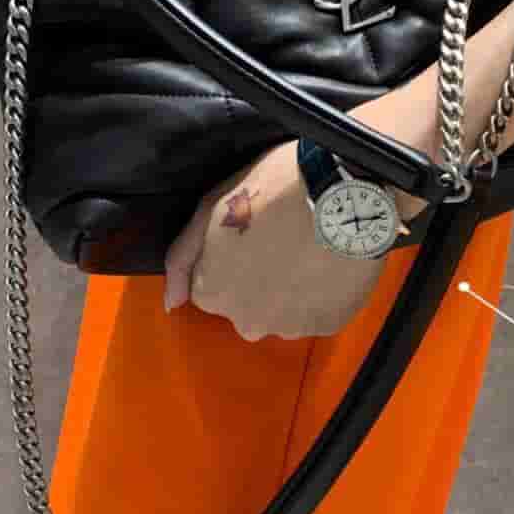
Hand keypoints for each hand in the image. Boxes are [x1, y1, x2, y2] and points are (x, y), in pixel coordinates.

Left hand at [162, 136, 393, 340]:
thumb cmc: (274, 187)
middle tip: (283, 239)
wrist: (342, 187)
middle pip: (247, 306)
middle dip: (260, 280)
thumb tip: (171, 302)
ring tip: (310, 248)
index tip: (253, 233)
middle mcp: (247, 321)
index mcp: (214, 292)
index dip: (231, 258)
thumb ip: (182, 258)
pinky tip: (330, 261)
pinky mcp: (329, 324)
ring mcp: (290, 327)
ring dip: (293, 290)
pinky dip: (324, 295)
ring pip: (284, 314)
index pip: (211, 289)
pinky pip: (320, 315)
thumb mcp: (211, 206)